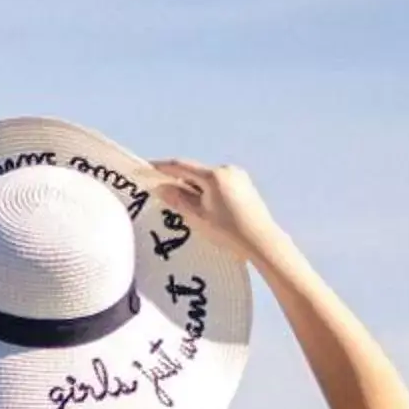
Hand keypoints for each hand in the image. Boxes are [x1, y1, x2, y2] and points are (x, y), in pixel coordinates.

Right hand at [151, 159, 280, 264]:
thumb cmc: (228, 231)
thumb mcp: (199, 217)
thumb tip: (160, 188)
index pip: (180, 167)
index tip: (146, 168)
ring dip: (194, 188)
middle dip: (179, 181)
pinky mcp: (245, 185)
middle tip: (164, 194)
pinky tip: (206, 208)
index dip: (161, 167)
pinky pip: (219, 184)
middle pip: (195, 172)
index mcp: (213, 176)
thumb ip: (178, 200)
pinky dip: (208, 191)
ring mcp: (238, 176)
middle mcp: (226, 170)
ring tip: (187, 207)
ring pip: (207, 179)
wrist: (262, 241)